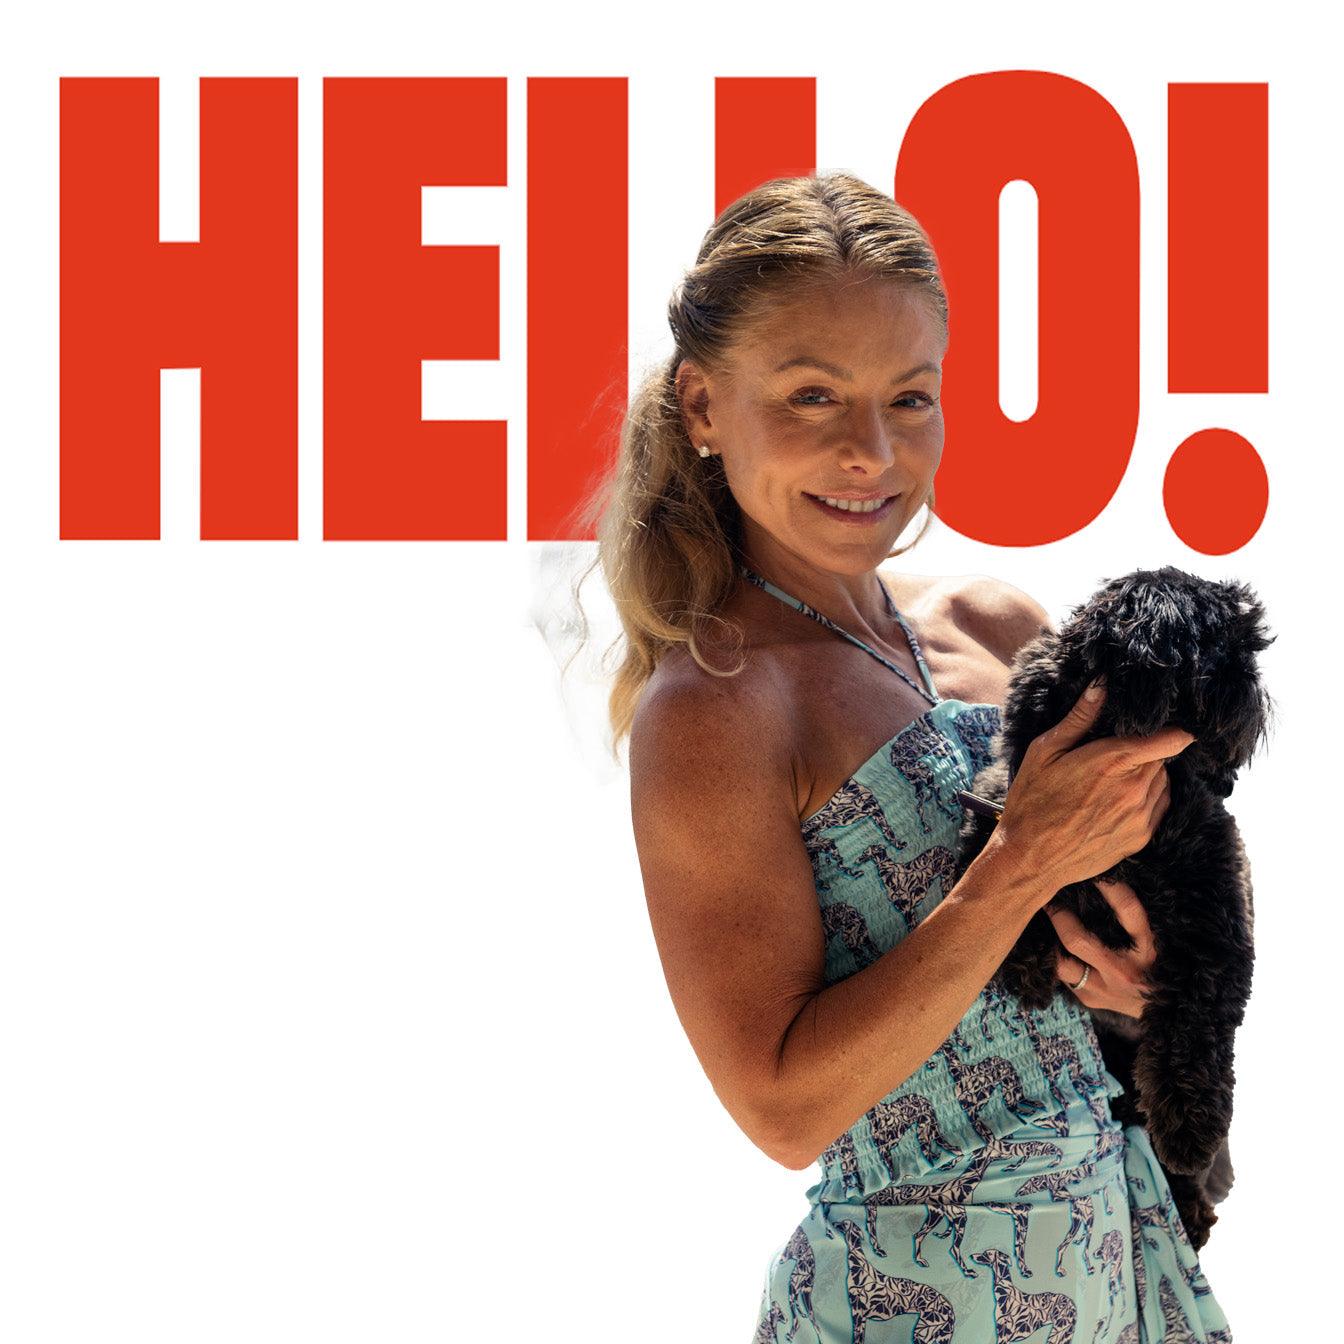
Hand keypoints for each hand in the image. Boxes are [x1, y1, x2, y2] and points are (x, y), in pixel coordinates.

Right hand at [995, 679, 1193, 893]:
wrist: (1030, 857)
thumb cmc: (1032, 801)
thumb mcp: (1045, 752)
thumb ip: (1079, 719)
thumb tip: (1102, 685)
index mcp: (1113, 761)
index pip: (1172, 739)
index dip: (1175, 728)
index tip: (1163, 722)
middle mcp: (1134, 787)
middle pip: (1163, 757)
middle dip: (1147, 750)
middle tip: (1117, 752)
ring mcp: (1141, 815)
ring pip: (1162, 780)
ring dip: (1147, 773)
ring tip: (1113, 778)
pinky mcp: (1141, 837)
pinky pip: (1159, 806)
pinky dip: (1146, 797)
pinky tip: (1117, 799)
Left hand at [1046, 878, 1156, 1018]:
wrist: (1171, 1012)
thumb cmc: (1161, 966)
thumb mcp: (1158, 942)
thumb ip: (1135, 920)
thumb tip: (1108, 884)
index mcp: (1147, 950)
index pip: (1128, 911)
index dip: (1110, 888)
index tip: (1094, 871)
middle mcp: (1123, 971)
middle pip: (1079, 941)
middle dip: (1058, 916)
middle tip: (1047, 898)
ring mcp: (1103, 989)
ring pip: (1062, 965)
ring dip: (1047, 943)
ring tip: (1037, 924)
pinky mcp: (1090, 999)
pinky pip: (1063, 977)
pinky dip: (1054, 959)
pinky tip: (1044, 947)